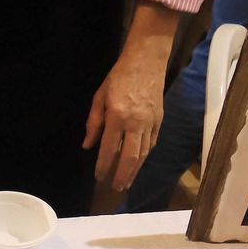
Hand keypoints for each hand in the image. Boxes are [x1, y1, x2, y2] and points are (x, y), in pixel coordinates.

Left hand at [83, 3, 180, 193]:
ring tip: (126, 182)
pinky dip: (144, 156)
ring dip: (134, 171)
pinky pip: (151, 144)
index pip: (108, 149)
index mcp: (117, 116)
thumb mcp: (99, 97)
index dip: (103, 166)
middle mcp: (135, 122)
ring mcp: (150, 122)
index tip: (98, 178)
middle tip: (115, 188)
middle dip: (122, 175)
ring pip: (143, 153)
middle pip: (130, 157)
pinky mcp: (160, 120)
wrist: (147, 60)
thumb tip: (88, 146)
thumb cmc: (119, 76)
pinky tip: (137, 164)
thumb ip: (93, 123)